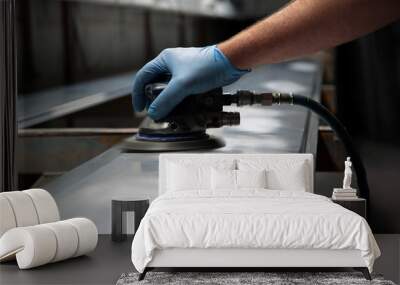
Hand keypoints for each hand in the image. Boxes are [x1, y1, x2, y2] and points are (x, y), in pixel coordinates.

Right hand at [132, 45, 248, 119]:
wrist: (230, 63)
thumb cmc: (207, 66)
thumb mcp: (182, 85)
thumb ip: (166, 100)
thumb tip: (154, 113)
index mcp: (164, 60)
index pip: (143, 76)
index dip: (138, 93)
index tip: (140, 108)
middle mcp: (172, 64)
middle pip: (155, 84)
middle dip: (153, 99)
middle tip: (155, 112)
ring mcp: (183, 72)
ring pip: (169, 89)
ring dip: (167, 102)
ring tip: (168, 113)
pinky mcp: (194, 79)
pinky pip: (181, 92)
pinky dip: (179, 101)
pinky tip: (182, 109)